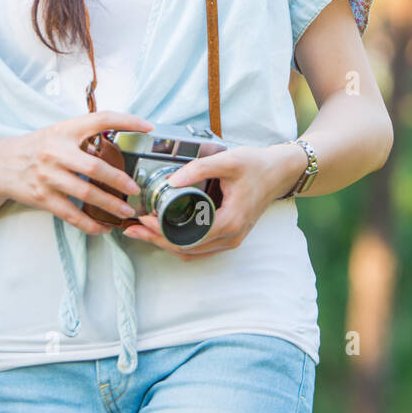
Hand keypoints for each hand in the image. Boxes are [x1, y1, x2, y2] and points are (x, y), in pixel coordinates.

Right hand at [0, 111, 154, 234]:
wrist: (0, 164)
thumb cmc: (38, 146)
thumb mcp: (59, 131)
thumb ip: (84, 134)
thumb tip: (121, 138)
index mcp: (65, 129)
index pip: (101, 119)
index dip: (127, 121)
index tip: (149, 127)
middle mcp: (56, 151)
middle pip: (95, 166)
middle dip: (120, 180)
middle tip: (136, 189)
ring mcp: (48, 176)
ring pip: (86, 194)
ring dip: (110, 205)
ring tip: (126, 212)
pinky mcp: (42, 198)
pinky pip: (71, 215)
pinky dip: (89, 224)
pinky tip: (103, 228)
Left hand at [121, 141, 307, 260]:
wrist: (279, 171)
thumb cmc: (256, 165)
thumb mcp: (228, 160)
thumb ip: (199, 168)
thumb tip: (171, 182)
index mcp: (230, 222)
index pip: (187, 237)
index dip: (161, 232)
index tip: (143, 219)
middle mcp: (230, 237)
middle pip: (185, 249)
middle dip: (156, 240)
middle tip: (132, 228)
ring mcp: (231, 240)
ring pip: (191, 252)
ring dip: (165, 244)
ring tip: (141, 231)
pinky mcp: (229, 237)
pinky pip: (199, 248)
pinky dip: (179, 243)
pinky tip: (163, 232)